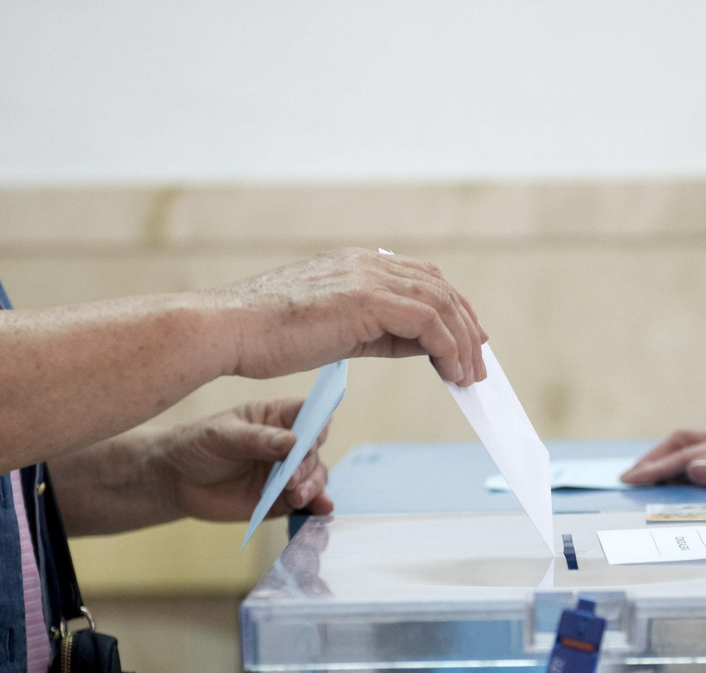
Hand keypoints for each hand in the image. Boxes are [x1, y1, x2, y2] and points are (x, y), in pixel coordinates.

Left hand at [148, 398, 332, 523]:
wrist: (177, 481)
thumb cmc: (197, 446)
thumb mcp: (221, 436)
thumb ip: (256, 439)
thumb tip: (292, 442)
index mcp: (275, 417)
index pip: (307, 412)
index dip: (316, 421)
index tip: (311, 438)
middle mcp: (288, 444)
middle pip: (314, 448)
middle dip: (306, 463)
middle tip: (290, 478)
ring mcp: (287, 472)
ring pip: (316, 475)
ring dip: (312, 485)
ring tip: (295, 496)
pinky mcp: (282, 499)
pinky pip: (307, 501)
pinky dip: (316, 505)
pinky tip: (321, 509)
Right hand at [218, 248, 486, 385]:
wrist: (227, 329)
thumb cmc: (264, 336)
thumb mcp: (334, 332)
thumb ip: (378, 331)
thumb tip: (420, 344)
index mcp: (356, 265)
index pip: (421, 277)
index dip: (451, 308)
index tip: (467, 339)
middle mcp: (367, 263)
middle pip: (439, 287)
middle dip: (466, 326)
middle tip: (478, 362)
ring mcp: (367, 277)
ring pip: (440, 303)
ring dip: (463, 342)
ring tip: (469, 376)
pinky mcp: (367, 300)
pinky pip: (428, 321)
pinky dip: (448, 347)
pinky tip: (452, 373)